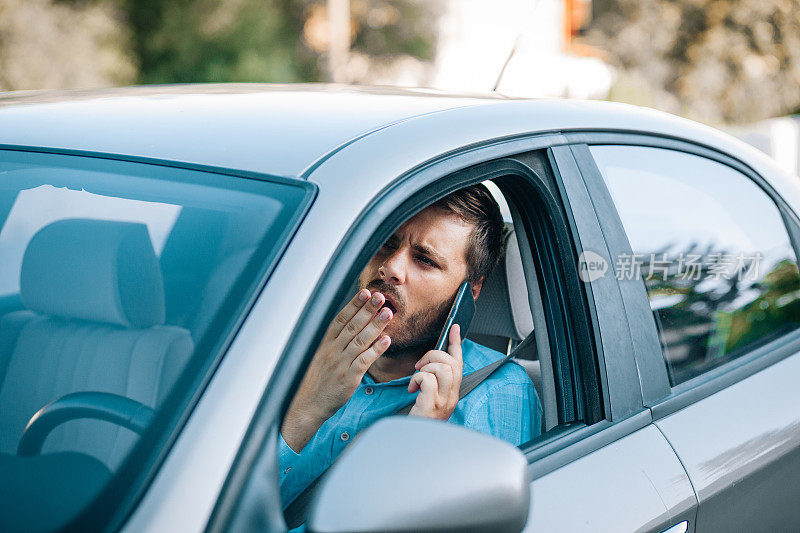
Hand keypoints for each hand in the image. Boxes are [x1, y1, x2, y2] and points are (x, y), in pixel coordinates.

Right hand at [281, 289, 392, 451]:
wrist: (308, 405)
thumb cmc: (318, 381)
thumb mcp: (322, 356)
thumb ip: (335, 341)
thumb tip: (351, 324)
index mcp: (326, 344)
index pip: (341, 319)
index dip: (353, 305)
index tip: (364, 292)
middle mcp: (333, 351)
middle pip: (352, 326)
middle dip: (367, 310)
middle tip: (380, 296)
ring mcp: (341, 364)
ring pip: (360, 340)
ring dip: (375, 325)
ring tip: (387, 313)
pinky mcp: (349, 378)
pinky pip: (364, 361)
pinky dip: (376, 350)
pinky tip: (386, 341)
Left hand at [408, 324, 462, 419]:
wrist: (413, 443)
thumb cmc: (418, 420)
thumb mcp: (429, 398)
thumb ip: (432, 382)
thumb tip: (428, 363)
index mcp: (452, 392)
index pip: (459, 362)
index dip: (456, 343)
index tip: (454, 327)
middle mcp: (452, 396)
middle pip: (451, 362)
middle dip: (433, 355)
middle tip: (420, 366)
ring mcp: (444, 401)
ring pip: (442, 368)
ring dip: (425, 368)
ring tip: (416, 379)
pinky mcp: (432, 404)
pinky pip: (427, 379)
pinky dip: (416, 379)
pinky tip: (412, 389)